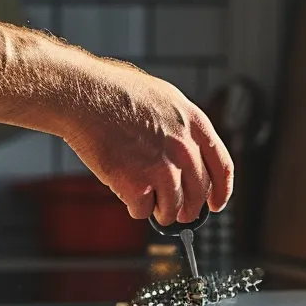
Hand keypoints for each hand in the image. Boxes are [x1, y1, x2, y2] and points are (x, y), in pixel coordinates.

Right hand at [59, 63, 233, 224]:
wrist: (84, 97)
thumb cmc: (114, 92)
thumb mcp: (164, 98)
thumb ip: (180, 127)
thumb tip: (187, 154)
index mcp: (194, 124)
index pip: (221, 167)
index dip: (221, 191)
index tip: (216, 205)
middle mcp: (185, 149)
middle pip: (198, 194)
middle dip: (189, 210)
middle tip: (179, 214)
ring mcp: (163, 169)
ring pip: (173, 209)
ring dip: (162, 213)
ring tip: (148, 203)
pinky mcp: (138, 185)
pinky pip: (143, 211)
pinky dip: (135, 207)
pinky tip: (125, 191)